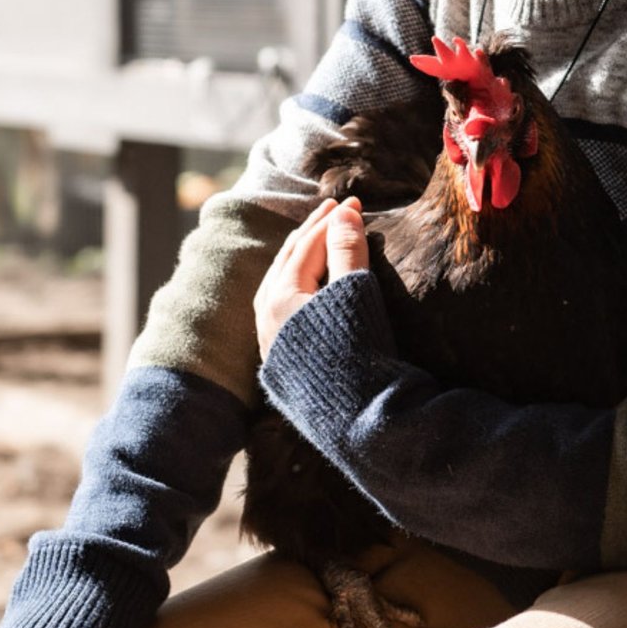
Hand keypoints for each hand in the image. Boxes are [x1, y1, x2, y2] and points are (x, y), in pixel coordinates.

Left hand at [254, 196, 366, 358]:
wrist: (360, 425)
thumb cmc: (359, 357)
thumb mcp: (355, 296)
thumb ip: (347, 251)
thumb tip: (343, 211)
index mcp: (280, 300)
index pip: (307, 247)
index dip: (331, 221)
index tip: (354, 202)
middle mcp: (266, 319)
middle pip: (287, 262)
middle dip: (310, 233)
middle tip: (332, 209)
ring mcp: (271, 343)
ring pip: (279, 285)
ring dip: (299, 257)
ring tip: (318, 238)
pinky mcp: (281, 362)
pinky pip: (281, 309)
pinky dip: (296, 285)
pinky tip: (308, 285)